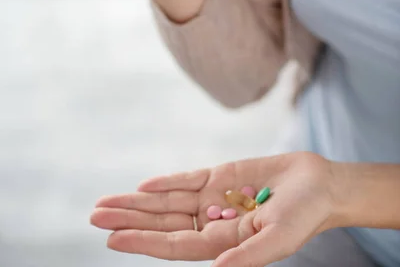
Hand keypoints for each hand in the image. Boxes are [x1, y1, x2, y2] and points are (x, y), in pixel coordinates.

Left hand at [91, 152, 338, 264]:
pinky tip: (144, 185)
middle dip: (128, 219)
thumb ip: (246, 257)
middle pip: (162, 222)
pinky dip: (165, 182)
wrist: (319, 185)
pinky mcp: (221, 175)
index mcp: (221, 244)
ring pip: (168, 200)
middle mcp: (211, 222)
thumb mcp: (278, 240)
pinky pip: (187, 179)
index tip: (111, 237)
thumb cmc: (304, 217)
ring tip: (106, 202)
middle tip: (93, 215)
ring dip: (137, 201)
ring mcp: (214, 198)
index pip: (173, 245)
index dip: (142, 241)